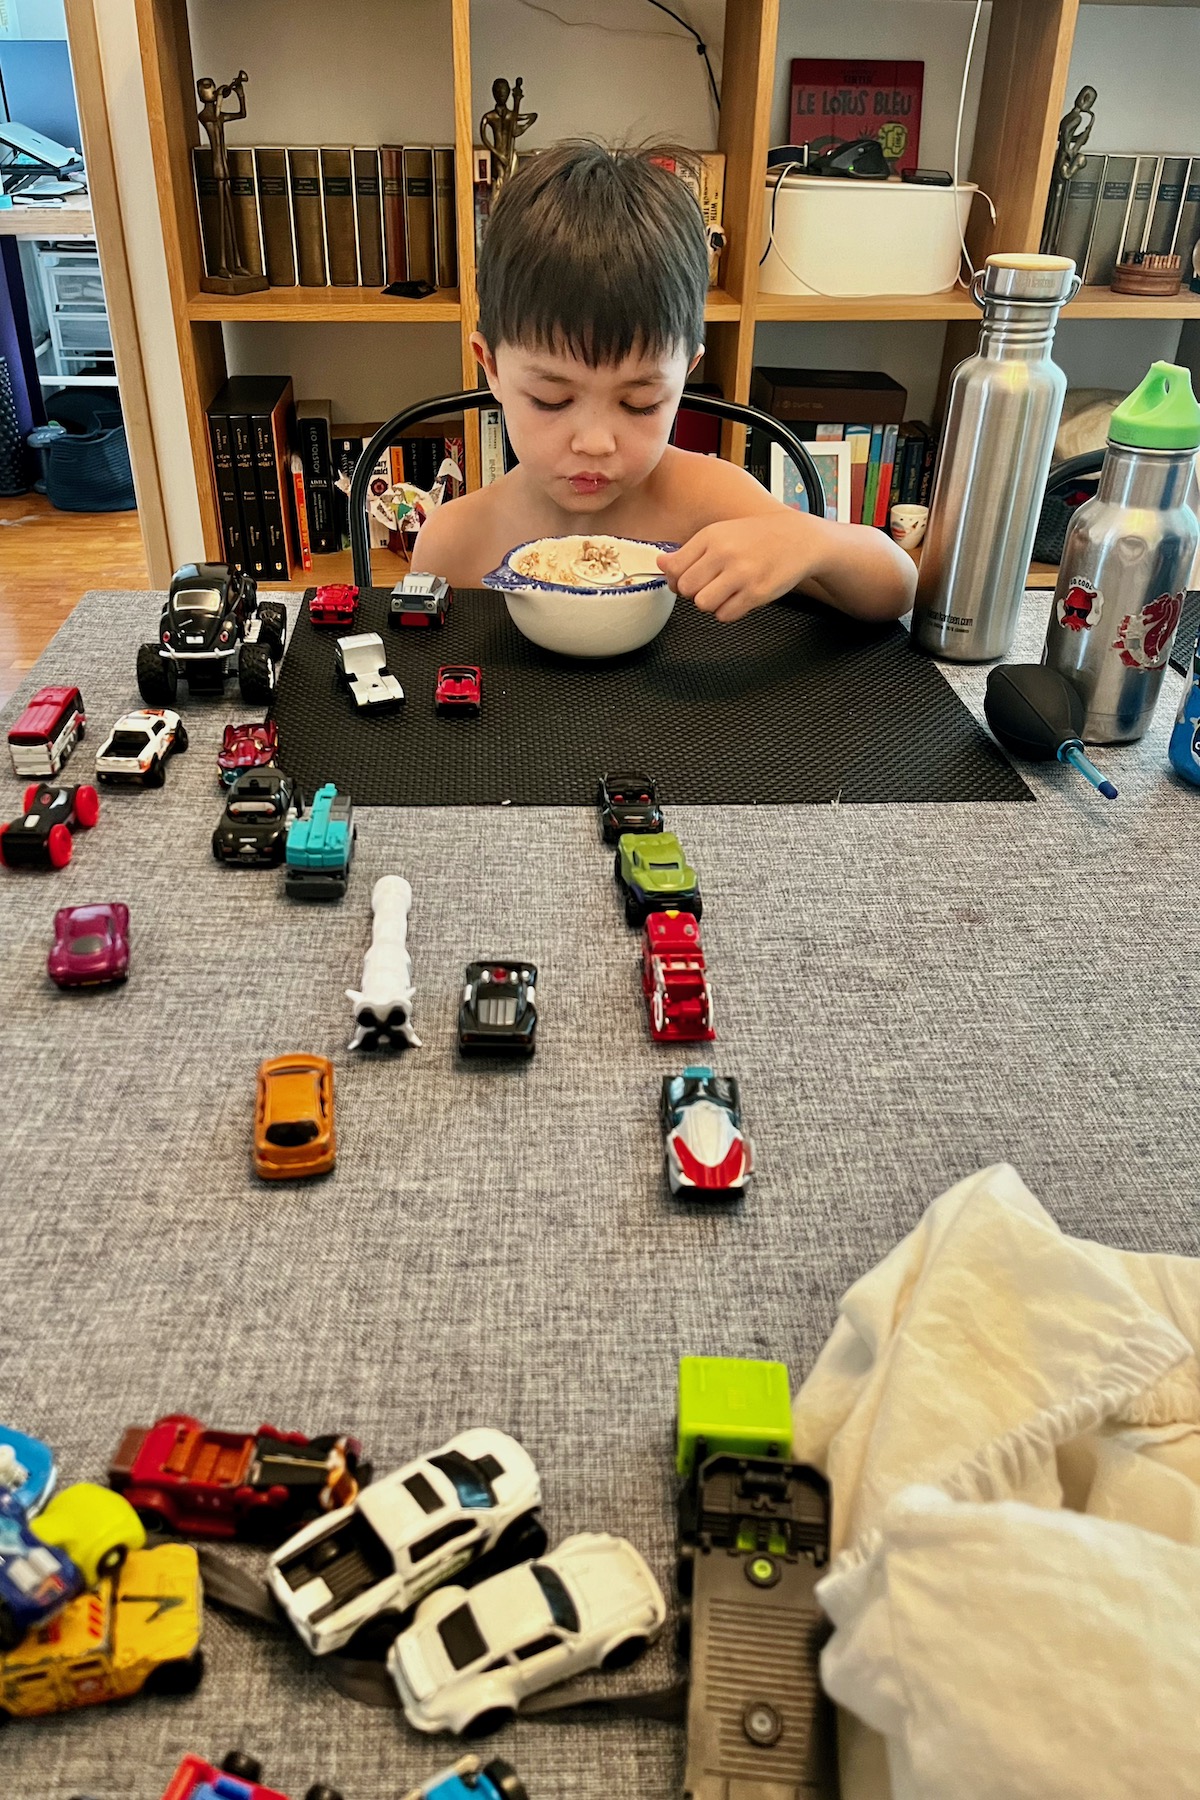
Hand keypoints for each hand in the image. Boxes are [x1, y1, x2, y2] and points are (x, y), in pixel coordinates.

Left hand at [658, 514, 822, 622]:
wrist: (799, 539)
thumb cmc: (758, 537)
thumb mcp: (722, 533)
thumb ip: (690, 550)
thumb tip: (661, 564)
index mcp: (712, 536)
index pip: (674, 567)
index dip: (676, 578)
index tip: (687, 577)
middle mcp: (725, 553)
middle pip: (686, 588)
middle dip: (694, 592)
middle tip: (710, 584)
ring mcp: (742, 574)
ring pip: (703, 604)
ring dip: (710, 603)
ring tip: (725, 591)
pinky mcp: (757, 593)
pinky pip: (725, 615)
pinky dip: (728, 611)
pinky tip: (739, 598)